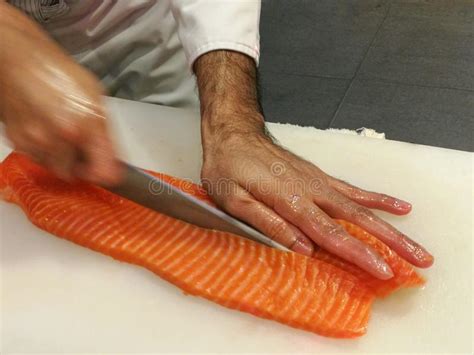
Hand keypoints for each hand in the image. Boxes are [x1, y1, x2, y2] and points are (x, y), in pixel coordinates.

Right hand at [0, 3, 120, 184]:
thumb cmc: (61, 73)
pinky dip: (44, 152)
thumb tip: (115, 160)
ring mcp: (36, 142)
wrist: (19, 58)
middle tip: (84, 147)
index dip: (107, 175)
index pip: (103, 173)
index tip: (109, 172)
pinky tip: (46, 131)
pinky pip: (37, 159)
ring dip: (63, 160)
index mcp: (86, 126)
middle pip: (78, 175)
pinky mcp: (18, 141)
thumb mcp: (97, 98)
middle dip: (83, 165)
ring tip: (63, 135)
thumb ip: (106, 133)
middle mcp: (60, 139)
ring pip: (57, 169)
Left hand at [201, 128, 433, 278]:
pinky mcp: (319, 176)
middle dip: (390, 242)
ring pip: (361, 205)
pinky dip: (377, 198)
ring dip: (391, 226)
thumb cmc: (228, 169)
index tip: (383, 269)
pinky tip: (397, 206)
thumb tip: (301, 247)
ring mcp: (318, 181)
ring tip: (415, 243)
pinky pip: (353, 189)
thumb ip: (267, 223)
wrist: (234, 135)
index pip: (329, 232)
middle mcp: (311, 190)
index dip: (357, 252)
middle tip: (419, 258)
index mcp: (289, 200)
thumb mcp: (234, 201)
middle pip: (357, 219)